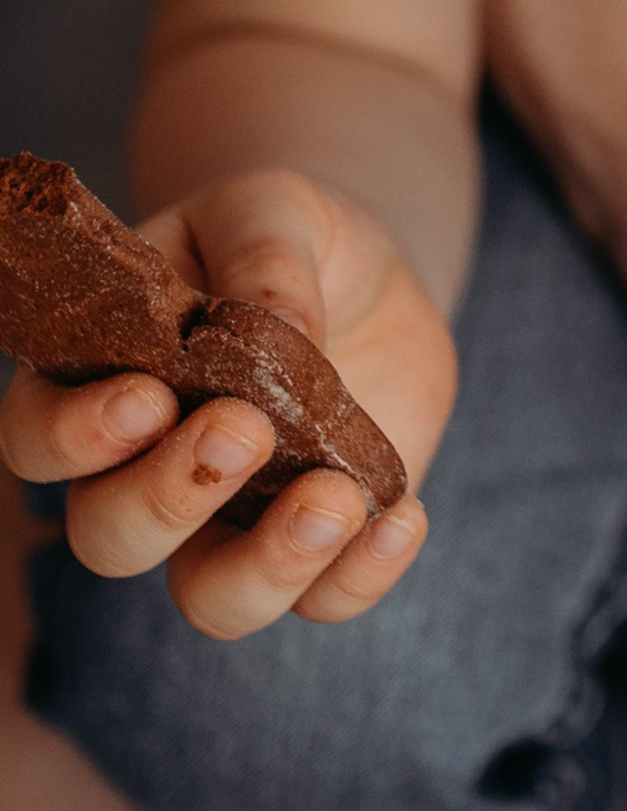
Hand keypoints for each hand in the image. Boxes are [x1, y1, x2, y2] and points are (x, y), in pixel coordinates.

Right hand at [0, 168, 453, 639]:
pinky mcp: (313, 545)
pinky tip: (403, 519)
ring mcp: (230, 521)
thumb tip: (284, 327)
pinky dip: (358, 578)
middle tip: (244, 432)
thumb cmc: (288, 236)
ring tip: (334, 501)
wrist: (368, 276)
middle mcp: (147, 471)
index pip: (40, 434)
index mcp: (103, 380)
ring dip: (265, 567)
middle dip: (168, 498)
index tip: (148, 399)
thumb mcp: (274, 209)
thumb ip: (265, 253)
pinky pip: (322, 601)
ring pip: (209, 598)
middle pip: (108, 535)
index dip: (75, 435)